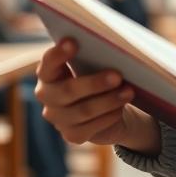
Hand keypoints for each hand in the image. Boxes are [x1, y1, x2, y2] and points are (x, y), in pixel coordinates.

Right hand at [33, 39, 159, 151]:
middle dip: (94, 83)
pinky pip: (92, 127)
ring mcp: (58, 118)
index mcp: (48, 73)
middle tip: (118, 75)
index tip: (74, 41)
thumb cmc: (94, 75)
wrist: (102, 106)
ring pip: (84, 111)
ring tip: (128, 92)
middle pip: (68, 91)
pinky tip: (120, 109)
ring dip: (109, 101)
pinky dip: (108, 117)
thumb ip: (92, 54)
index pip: (48, 62)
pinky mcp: (72, 135)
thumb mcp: (91, 63)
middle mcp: (47, 96)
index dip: (59, 53)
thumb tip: (111, 47)